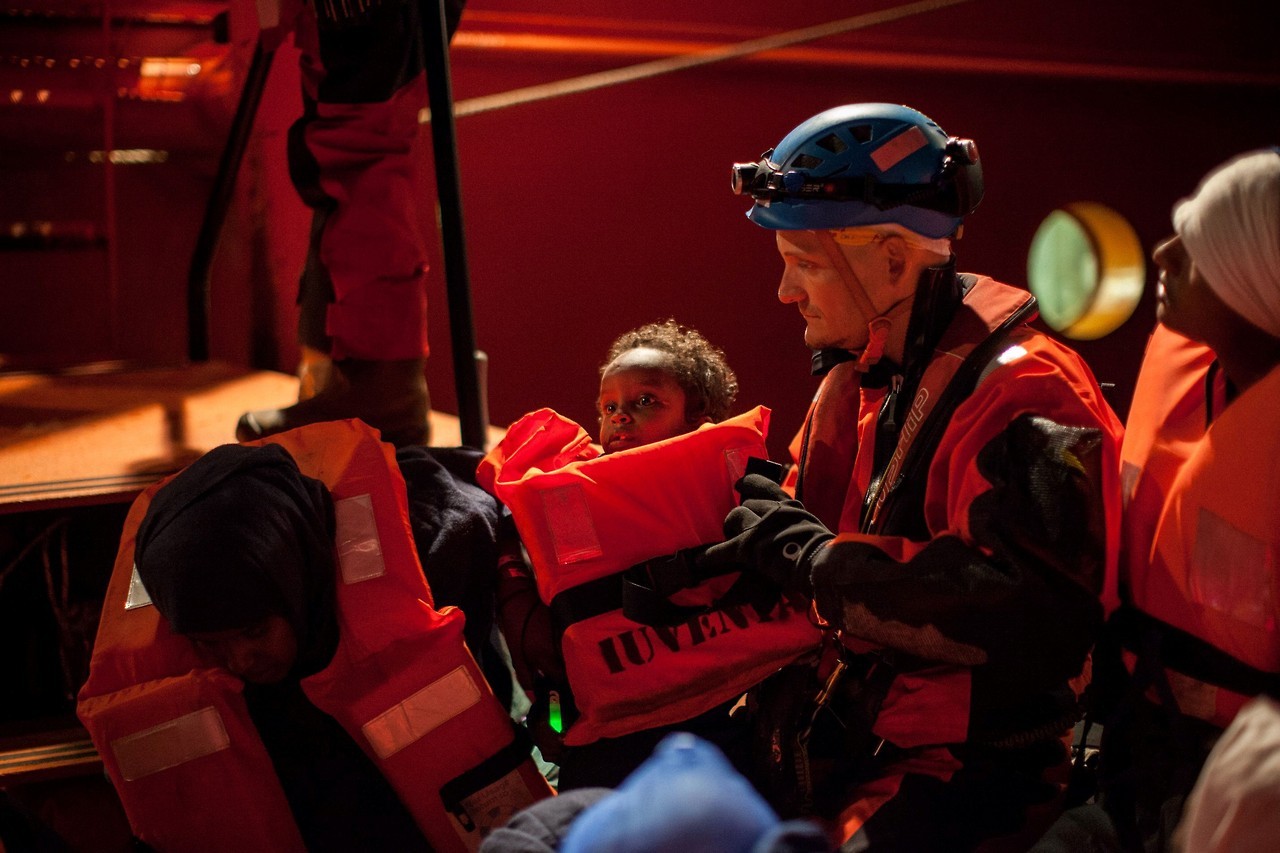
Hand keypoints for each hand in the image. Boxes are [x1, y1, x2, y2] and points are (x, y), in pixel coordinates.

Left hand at [700, 474, 833, 595]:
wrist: (822, 563)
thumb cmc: (824, 551)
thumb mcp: (811, 527)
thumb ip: (795, 522)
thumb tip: (790, 528)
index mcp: (790, 505)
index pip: (763, 485)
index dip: (748, 484)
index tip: (739, 485)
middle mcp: (773, 510)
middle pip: (746, 505)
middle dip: (742, 517)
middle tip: (742, 529)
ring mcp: (759, 527)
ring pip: (735, 518)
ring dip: (732, 530)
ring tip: (734, 542)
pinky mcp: (748, 547)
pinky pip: (723, 549)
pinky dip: (710, 556)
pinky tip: (699, 561)